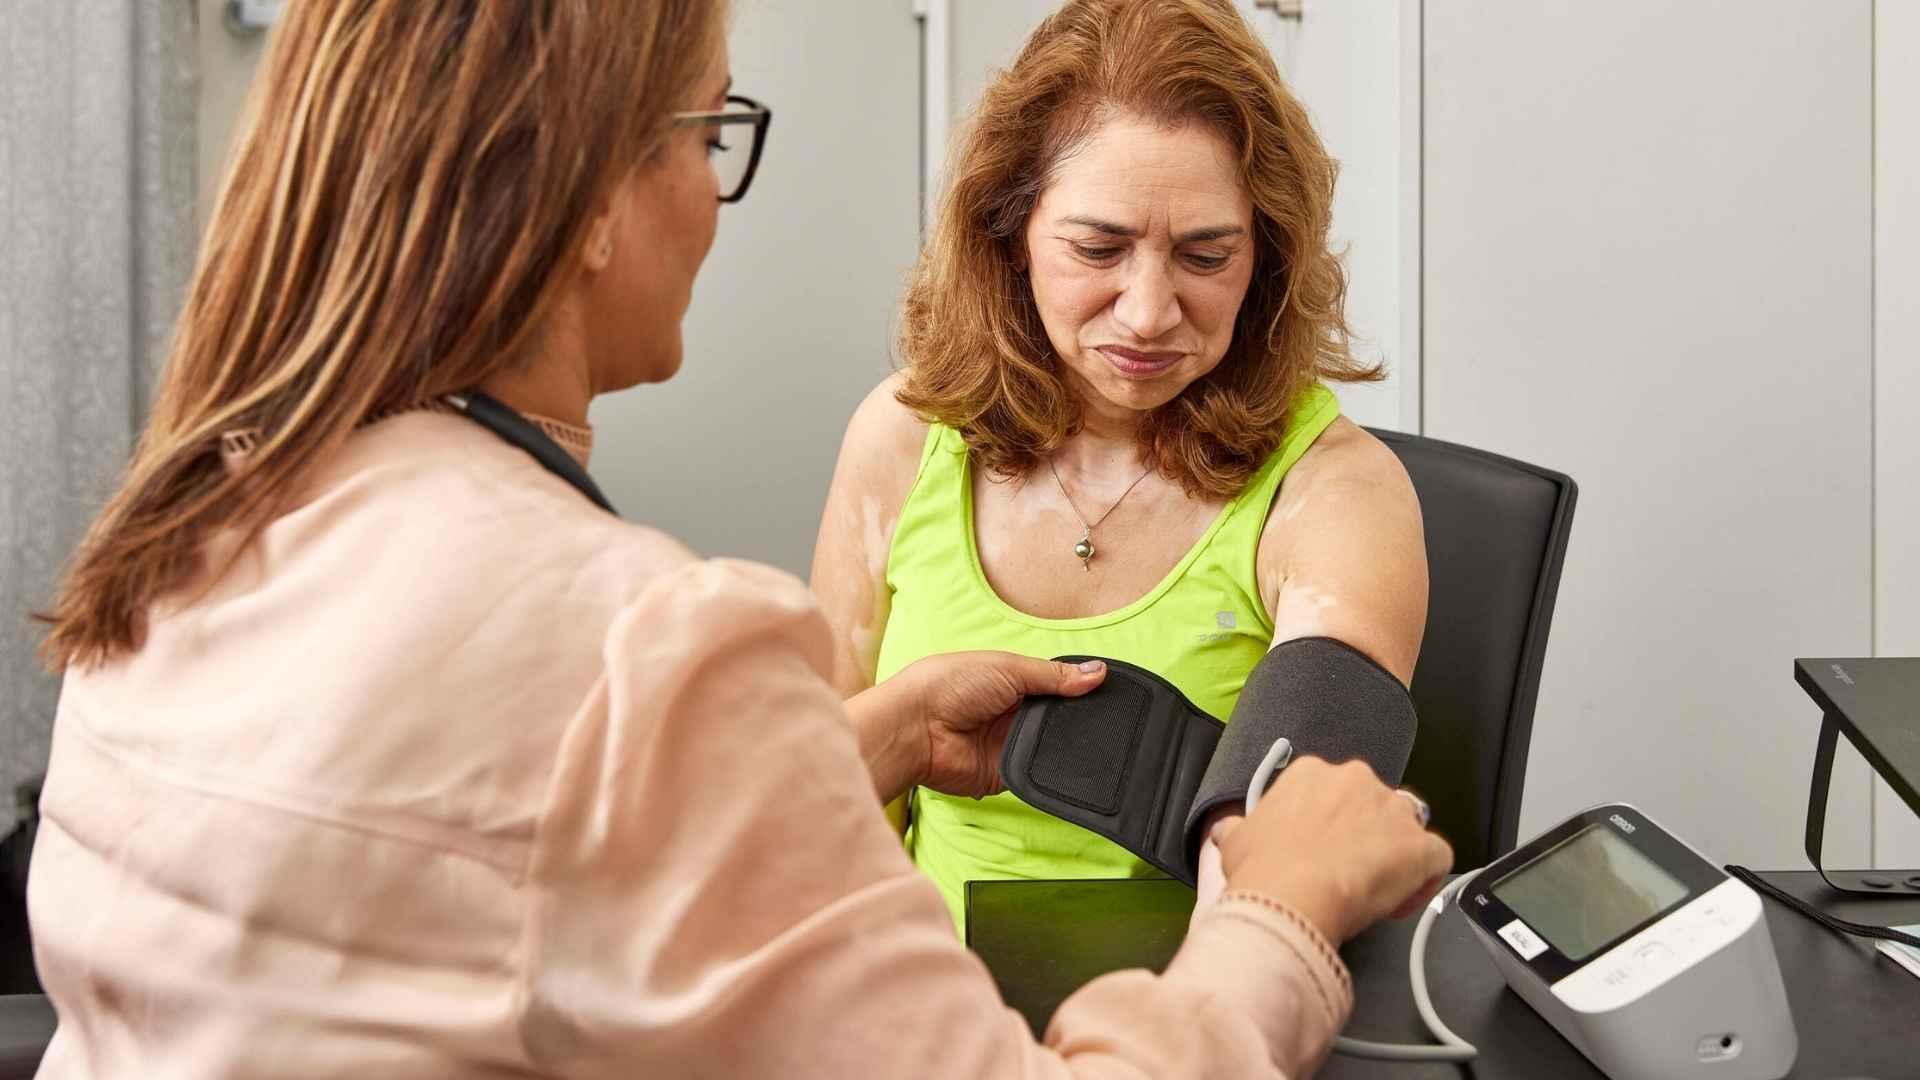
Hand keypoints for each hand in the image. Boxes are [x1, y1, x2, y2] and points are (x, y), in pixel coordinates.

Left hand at [866, 653, 1105, 800]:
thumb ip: (1053, 676)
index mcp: (1011, 681)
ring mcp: (1008, 744)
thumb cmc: (950, 684)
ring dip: (1063, 744)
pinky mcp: (1004, 773)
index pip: (1055, 686)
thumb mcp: (1008, 668)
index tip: (1109, 691)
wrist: (915, 727)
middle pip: (1056, 718)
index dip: (1079, 689)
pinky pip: (1035, 773)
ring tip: (1094, 741)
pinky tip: (1070, 764)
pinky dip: (1049, 770)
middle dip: (1074, 719)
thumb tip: (1098, 672)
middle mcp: (1011, 713)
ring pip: (1050, 747)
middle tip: (1106, 719)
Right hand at [1208, 757, 1451, 944]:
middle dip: (1364, 836)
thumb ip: (1238, 830)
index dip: (1330, 825)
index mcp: (1312, 774)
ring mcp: (1393, 811)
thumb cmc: (1263, 871)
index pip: (1333, 792)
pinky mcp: (1420, 846)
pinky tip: (1398, 901)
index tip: (1321, 851)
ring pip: (1406, 828)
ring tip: (1372, 890)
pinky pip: (1435, 858)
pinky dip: (1424, 879)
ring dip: (1394, 854)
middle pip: (1372, 805)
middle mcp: (1357, 780)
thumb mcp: (1236, 842)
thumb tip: (1226, 831)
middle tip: (1344, 872)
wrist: (1290, 899)